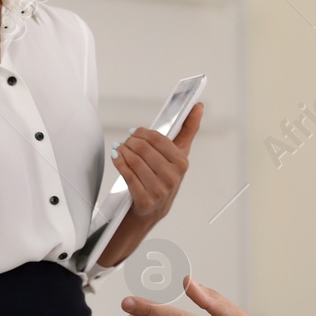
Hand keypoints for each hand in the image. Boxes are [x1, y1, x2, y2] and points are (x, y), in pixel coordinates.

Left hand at [113, 103, 201, 222]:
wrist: (155, 209)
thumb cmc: (166, 177)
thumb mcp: (179, 155)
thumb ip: (189, 129)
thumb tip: (198, 106)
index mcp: (182, 163)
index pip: (157, 139)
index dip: (143, 133)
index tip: (136, 132)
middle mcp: (172, 177)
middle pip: (143, 149)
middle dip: (131, 142)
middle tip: (126, 141)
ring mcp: (159, 190)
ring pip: (134, 160)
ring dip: (122, 151)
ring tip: (120, 148)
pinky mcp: (144, 199)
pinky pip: (127, 174)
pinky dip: (119, 162)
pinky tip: (117, 157)